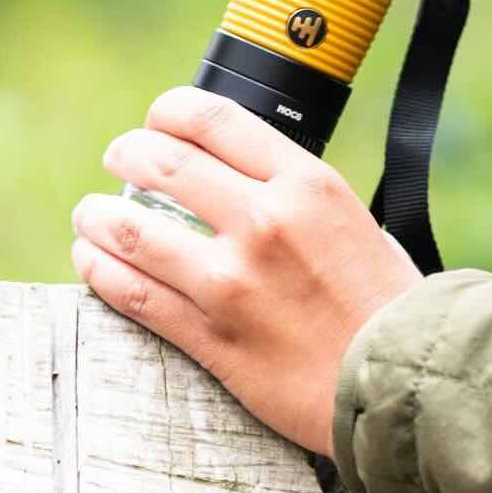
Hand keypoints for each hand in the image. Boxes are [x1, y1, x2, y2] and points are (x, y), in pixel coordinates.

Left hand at [72, 86, 419, 457]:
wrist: (400, 380)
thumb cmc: (386, 303)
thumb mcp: (355, 219)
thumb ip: (297, 197)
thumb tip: (241, 179)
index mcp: (307, 183)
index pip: (214, 119)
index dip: (169, 111)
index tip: (157, 120)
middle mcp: (264, 220)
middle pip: (163, 164)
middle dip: (127, 154)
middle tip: (119, 159)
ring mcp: (232, 280)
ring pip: (132, 229)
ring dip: (98, 216)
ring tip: (91, 215)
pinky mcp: (211, 335)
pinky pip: (133, 294)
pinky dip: (100, 271)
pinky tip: (93, 261)